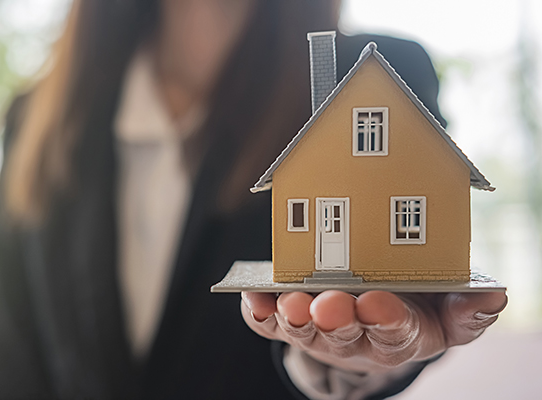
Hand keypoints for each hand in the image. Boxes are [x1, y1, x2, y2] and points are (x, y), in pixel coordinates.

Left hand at [241, 290, 506, 372]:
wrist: (374, 315)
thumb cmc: (414, 310)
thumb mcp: (448, 316)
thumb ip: (468, 311)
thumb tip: (492, 296)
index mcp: (396, 333)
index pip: (392, 330)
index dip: (385, 318)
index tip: (378, 302)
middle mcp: (354, 335)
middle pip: (343, 331)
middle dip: (336, 318)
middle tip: (329, 304)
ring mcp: (318, 330)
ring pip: (304, 328)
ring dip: (294, 316)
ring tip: (288, 302)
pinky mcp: (289, 319)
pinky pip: (269, 323)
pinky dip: (259, 312)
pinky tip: (252, 296)